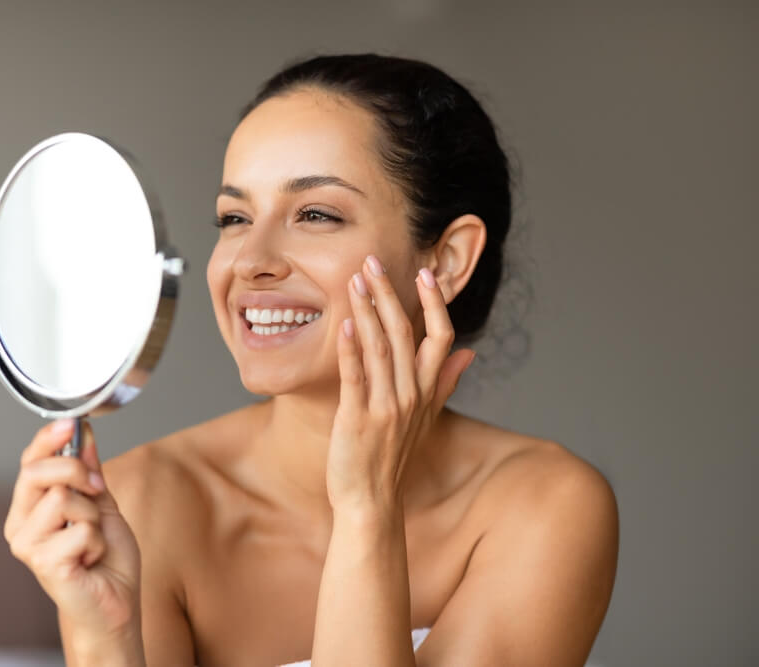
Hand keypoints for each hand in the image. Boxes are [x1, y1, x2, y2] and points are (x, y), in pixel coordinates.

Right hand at [4, 419, 140, 643]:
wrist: (116, 603)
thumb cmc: (106, 560)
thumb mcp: (102, 503)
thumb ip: (90, 471)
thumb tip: (84, 435)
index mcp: (29, 508)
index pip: (29, 462)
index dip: (48, 439)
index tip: (70, 423)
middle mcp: (20, 526)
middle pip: (39, 472)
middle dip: (78, 473)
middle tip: (97, 493)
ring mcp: (28, 546)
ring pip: (64, 498)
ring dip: (92, 516)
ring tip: (92, 539)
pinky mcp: (44, 563)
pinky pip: (81, 529)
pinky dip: (98, 542)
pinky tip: (91, 559)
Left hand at [327, 255, 475, 513]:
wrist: (370, 501)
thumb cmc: (393, 456)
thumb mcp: (425, 418)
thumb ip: (445, 382)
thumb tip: (468, 353)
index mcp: (426, 391)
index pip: (441, 338)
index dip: (435, 304)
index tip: (425, 273)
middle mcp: (410, 395)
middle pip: (405, 334)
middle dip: (389, 294)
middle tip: (372, 262)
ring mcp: (385, 408)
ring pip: (379, 349)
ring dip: (367, 311)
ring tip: (355, 281)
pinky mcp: (357, 419)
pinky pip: (355, 378)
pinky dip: (351, 349)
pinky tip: (344, 324)